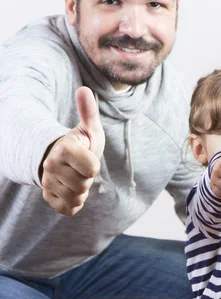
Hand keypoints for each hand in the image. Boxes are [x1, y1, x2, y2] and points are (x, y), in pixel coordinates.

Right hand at [41, 87, 105, 215]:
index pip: (92, 169)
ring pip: (78, 198)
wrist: (62, 159)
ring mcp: (48, 183)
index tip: (87, 156)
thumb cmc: (82, 143)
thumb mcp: (89, 128)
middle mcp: (51, 166)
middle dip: (88, 178)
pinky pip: (70, 209)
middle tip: (81, 168)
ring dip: (83, 190)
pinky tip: (71, 189)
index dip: (94, 165)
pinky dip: (75, 202)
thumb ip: (88, 111)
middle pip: (85, 185)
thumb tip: (84, 89)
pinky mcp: (49, 198)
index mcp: (63, 148)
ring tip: (77, 177)